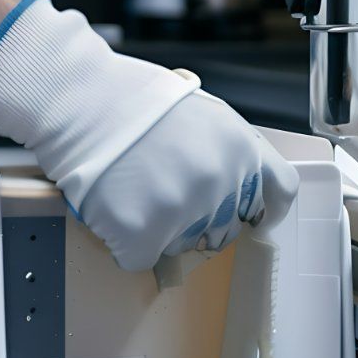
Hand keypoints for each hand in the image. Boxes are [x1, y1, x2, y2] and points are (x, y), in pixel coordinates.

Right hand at [0, 0, 299, 269]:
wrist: (79, 98)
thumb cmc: (132, 100)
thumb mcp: (205, 113)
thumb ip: (230, 152)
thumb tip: (236, 190)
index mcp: (243, 148)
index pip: (279, 194)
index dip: (263, 210)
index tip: (252, 219)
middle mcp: (222, 182)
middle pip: (225, 230)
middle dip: (200, 220)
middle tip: (163, 194)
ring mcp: (184, 210)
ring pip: (182, 247)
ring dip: (160, 230)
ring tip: (133, 191)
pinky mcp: (144, 232)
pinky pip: (141, 258)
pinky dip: (125, 243)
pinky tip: (113, 209)